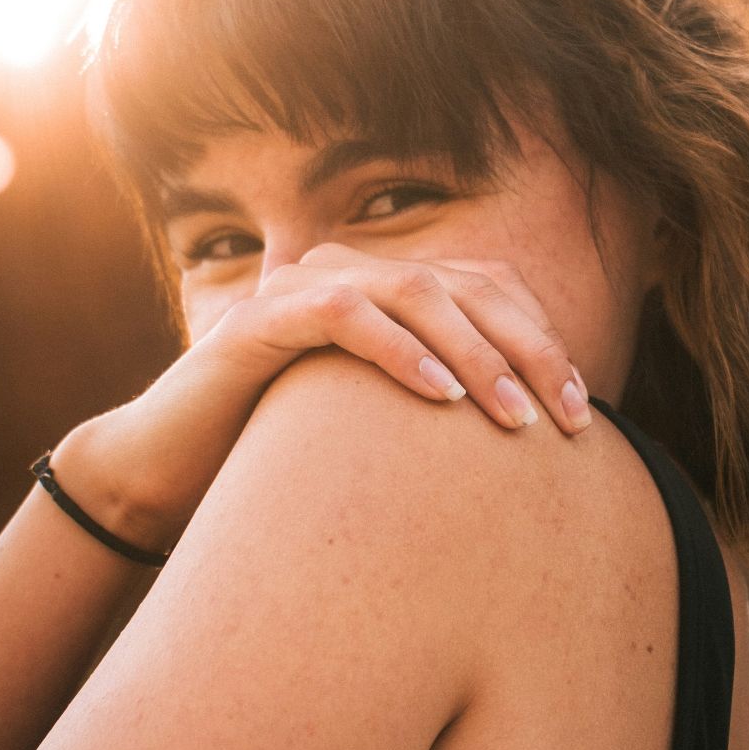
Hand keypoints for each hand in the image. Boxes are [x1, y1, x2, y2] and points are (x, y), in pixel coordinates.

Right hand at [48, 242, 592, 555]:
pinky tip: (442, 399)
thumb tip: (540, 442)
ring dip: (475, 354)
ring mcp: (302, 288)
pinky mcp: (261, 320)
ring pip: (414, 291)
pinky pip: (345, 316)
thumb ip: (446, 414)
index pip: (489, 289)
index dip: (543, 340)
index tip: (582, 412)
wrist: (166, 477)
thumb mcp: (384, 435)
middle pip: (466, 285)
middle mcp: (348, 272)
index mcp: (385, 289)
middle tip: (566, 417)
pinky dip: (401, 352)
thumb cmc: (284, 463)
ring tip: (514, 419)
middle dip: (527, 350)